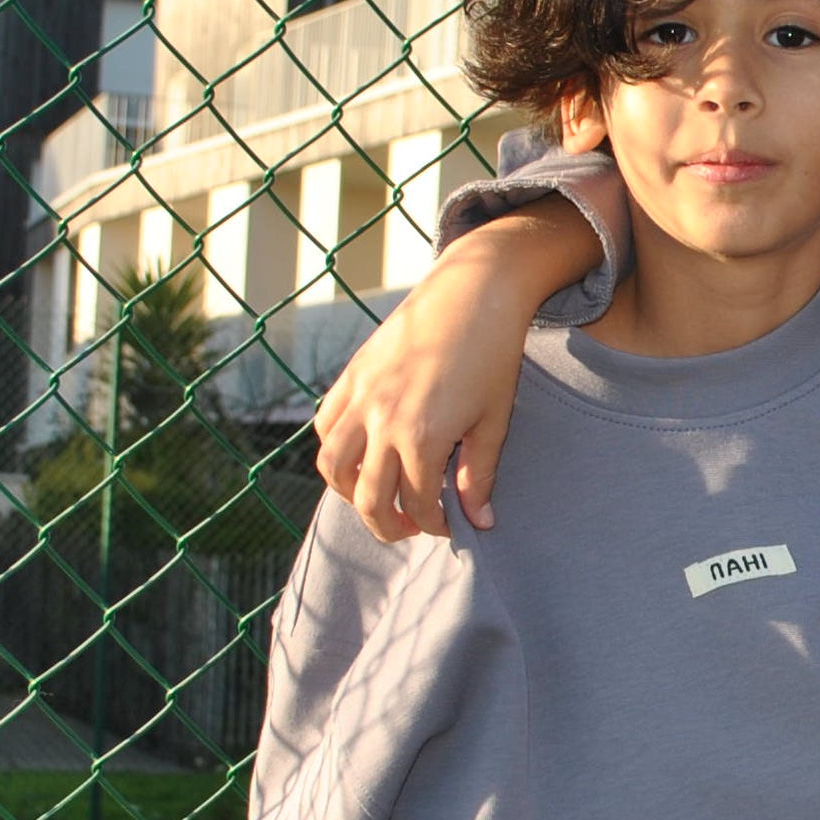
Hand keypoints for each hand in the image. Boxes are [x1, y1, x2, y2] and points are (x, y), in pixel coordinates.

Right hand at [312, 210, 588, 539]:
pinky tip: (360, 454)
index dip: (433, 524)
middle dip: (388, 526)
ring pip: (333, 467)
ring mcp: (361, 398)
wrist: (472, 291)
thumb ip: (480, 475)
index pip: (417, 505)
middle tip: (409, 528)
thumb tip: (480, 521)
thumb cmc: (492, 355)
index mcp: (421, 438)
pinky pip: (326, 425)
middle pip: (368, 499)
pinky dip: (334, 449)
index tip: (449, 525)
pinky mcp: (352, 376)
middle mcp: (381, 422)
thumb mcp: (494, 421)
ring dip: (351, 494)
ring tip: (378, 497)